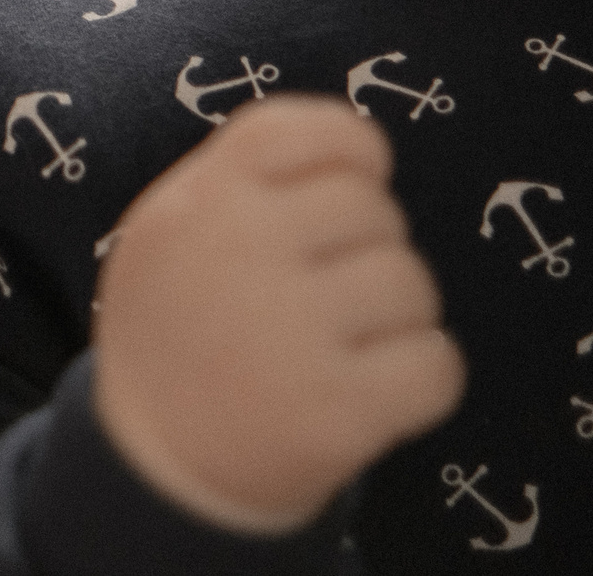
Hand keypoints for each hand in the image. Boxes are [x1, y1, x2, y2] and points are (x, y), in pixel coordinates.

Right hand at [92, 97, 462, 535]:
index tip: (353, 184)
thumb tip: (362, 151)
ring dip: (395, 315)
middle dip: (368, 248)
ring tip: (342, 343)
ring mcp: (291, 332)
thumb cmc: (179, 324)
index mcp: (203, 198)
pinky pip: (438, 363)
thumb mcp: (172, 225)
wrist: (154, 461)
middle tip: (326, 291)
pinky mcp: (337, 411)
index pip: (317, 132)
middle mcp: (242, 251)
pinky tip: (370, 387)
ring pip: (413, 284)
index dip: (357, 151)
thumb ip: (243, 177)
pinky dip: (420, 377)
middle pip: (376, 210)